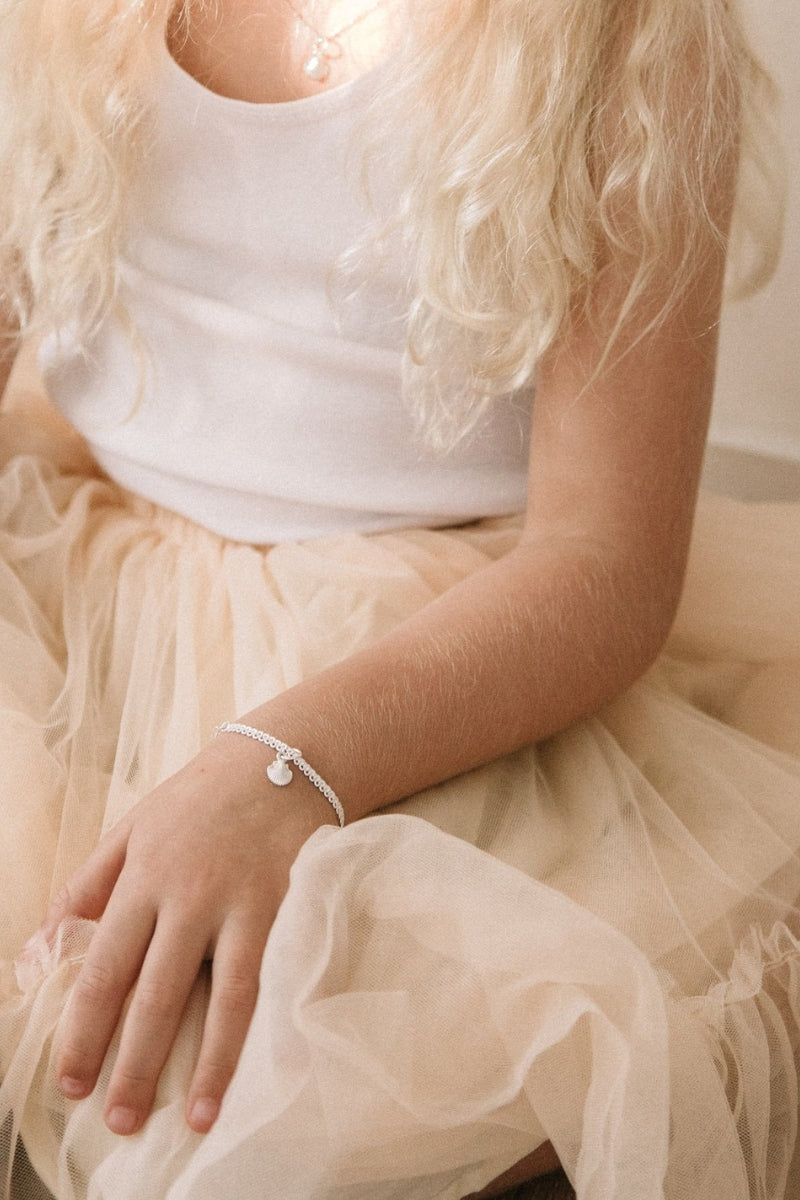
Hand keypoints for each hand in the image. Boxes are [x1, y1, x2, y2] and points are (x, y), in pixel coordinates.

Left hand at [40, 733, 335, 1135]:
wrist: (282, 760)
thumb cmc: (200, 798)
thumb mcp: (132, 827)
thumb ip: (87, 885)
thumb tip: (40, 946)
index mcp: (144, 877)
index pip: (104, 969)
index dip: (84, 1031)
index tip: (72, 1082)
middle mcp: (191, 896)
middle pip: (157, 994)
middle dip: (136, 1064)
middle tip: (120, 1120)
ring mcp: (245, 903)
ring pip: (224, 996)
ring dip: (210, 1063)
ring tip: (198, 1119)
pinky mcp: (291, 905)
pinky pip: (276, 975)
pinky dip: (268, 1024)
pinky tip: (264, 1066)